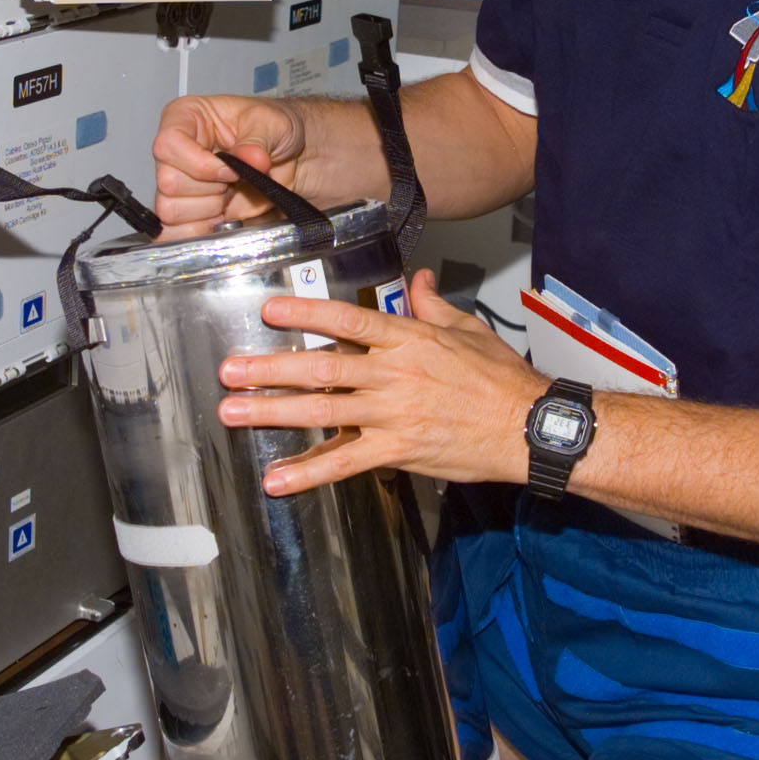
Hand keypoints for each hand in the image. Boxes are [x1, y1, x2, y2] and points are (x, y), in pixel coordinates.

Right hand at [152, 94, 310, 227]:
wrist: (291, 159)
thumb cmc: (274, 129)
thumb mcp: (273, 123)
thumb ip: (258, 141)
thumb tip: (249, 159)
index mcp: (186, 117)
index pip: (168, 144)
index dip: (199, 164)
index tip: (231, 171)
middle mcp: (175, 150)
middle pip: (168, 182)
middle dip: (209, 190)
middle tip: (236, 182)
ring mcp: (179, 183)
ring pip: (171, 211)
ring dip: (207, 212)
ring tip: (230, 197)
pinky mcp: (187, 212)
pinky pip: (175, 233)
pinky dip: (200, 233)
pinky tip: (222, 221)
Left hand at [215, 268, 547, 493]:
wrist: (528, 428)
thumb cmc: (502, 381)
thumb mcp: (468, 330)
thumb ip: (434, 305)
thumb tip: (420, 279)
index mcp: (408, 339)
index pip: (347, 318)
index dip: (305, 312)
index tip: (269, 310)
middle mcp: (394, 374)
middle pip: (322, 366)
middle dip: (269, 368)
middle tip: (230, 371)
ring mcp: (393, 414)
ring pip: (323, 410)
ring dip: (272, 412)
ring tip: (232, 412)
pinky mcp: (397, 451)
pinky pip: (344, 463)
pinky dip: (308, 472)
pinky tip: (277, 480)